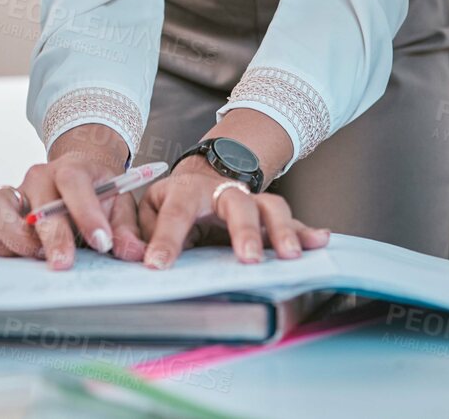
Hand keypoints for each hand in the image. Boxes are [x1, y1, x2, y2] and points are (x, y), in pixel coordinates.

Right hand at [0, 125, 143, 269]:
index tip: (101, 243)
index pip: (74, 183)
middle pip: (36, 201)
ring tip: (36, 256)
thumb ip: (125, 229)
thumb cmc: (98, 193)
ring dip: (14, 237)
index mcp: (72, 168)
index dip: (87, 214)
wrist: (77, 175)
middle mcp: (39, 177)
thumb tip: (132, 253)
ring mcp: (15, 192)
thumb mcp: (119, 204)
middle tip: (64, 263)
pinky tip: (15, 256)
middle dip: (51, 236)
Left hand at [137, 157, 329, 269]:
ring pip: (271, 207)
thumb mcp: (145, 211)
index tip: (158, 266)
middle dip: (244, 231)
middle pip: (237, 204)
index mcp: (185, 191)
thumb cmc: (171, 203)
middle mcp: (221, 191)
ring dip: (282, 231)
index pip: (175, 214)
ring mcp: (249, 201)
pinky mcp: (267, 215)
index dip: (166, 240)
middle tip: (247, 259)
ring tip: (288, 256)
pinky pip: (291, 221)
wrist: (199, 182)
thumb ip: (133, 231)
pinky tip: (319, 241)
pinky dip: (306, 232)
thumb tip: (130, 254)